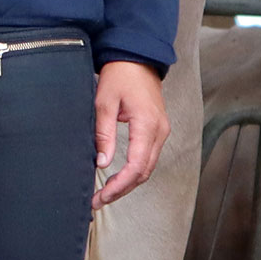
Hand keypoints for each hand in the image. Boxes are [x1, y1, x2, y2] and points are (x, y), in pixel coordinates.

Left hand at [92, 61, 168, 209]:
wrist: (136, 59)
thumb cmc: (120, 76)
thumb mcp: (104, 102)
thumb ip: (103, 134)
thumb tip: (102, 163)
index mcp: (147, 125)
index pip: (136, 166)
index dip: (119, 185)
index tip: (102, 195)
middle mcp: (159, 131)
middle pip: (144, 172)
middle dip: (122, 190)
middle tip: (99, 200)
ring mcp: (161, 131)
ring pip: (147, 168)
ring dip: (128, 183)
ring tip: (105, 193)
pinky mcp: (157, 130)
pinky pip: (148, 157)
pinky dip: (134, 171)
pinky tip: (118, 177)